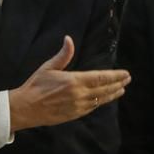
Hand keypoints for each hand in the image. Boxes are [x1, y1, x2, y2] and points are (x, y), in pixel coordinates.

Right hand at [8, 36, 130, 132]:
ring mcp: (78, 106)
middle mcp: (79, 94)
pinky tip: (104, 100)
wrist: (26, 108)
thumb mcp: (48, 67)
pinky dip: (100, 103)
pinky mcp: (74, 114)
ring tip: (121, 90)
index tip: (125, 73)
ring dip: (112, 94)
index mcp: (74, 81)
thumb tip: (69, 39)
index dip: (115, 76)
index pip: (101, 78)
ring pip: (101, 100)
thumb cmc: (35, 86)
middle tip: (127, 80)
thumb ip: (63, 55)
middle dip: (117, 84)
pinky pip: (92, 108)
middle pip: (104, 89)